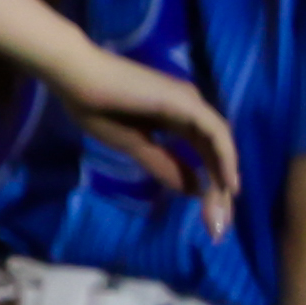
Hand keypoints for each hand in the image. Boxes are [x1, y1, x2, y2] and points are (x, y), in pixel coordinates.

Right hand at [55, 51, 244, 230]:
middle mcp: (190, 109)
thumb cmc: (97, 108)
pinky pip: (215, 133)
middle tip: (221, 224)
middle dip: (221, 188)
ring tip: (224, 208)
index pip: (203, 154)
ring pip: (219, 144)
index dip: (209, 183)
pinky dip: (225, 158)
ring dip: (225, 177)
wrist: (78, 79)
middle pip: (215, 152)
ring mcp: (190, 103)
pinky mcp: (186, 102)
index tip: (209, 216)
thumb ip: (164, 166)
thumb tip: (195, 190)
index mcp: (176, 118)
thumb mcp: (134, 146)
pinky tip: (227, 182)